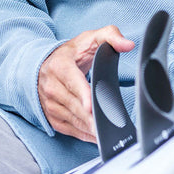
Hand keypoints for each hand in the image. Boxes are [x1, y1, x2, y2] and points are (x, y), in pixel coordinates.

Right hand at [38, 26, 134, 142]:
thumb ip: (111, 37)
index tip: (91, 107)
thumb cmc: (73, 53)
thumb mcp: (91, 38)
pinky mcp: (51, 116)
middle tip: (109, 126)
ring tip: (106, 133)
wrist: (46, 64)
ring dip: (88, 128)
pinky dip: (82, 134)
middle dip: (91, 117)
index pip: (72, 81)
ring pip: (72, 119)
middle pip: (74, 105)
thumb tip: (128, 45)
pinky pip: (68, 128)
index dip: (82, 94)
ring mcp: (49, 103)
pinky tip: (96, 136)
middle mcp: (51, 85)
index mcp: (60, 65)